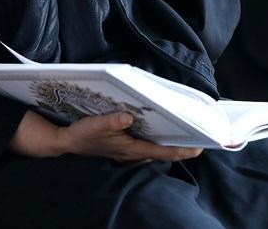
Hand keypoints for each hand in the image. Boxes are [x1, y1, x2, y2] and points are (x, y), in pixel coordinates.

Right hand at [9, 110, 202, 162]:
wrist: (66, 141)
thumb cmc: (81, 134)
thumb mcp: (94, 126)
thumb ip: (111, 122)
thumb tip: (128, 115)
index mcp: (131, 149)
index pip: (162, 152)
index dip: (182, 150)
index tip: (200, 146)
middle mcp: (134, 151)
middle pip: (163, 150)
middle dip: (182, 144)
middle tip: (201, 135)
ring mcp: (130, 148)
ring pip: (156, 146)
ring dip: (171, 140)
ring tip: (187, 129)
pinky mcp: (125, 143)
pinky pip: (148, 141)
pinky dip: (158, 135)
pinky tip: (161, 125)